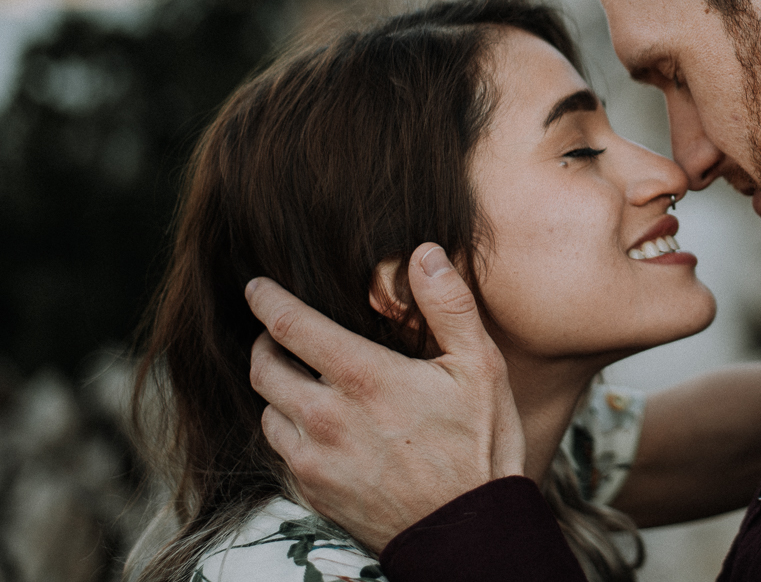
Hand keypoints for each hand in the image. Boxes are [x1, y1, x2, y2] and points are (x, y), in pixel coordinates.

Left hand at [246, 243, 524, 552]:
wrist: (468, 532)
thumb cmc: (480, 444)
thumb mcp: (479, 366)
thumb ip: (448, 304)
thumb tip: (424, 253)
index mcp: (363, 377)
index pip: (291, 326)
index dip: (267, 300)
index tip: (256, 287)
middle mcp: (326, 417)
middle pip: (264, 368)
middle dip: (264, 343)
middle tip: (278, 334)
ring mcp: (315, 459)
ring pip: (267, 410)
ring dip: (276, 390)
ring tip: (298, 380)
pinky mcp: (314, 491)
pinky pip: (283, 451)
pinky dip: (289, 429)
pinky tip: (316, 426)